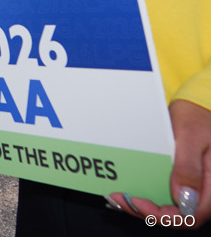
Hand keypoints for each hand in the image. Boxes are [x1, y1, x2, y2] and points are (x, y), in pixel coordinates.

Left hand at [107, 99, 210, 227]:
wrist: (196, 106)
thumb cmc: (197, 117)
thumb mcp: (191, 137)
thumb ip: (188, 167)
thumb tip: (182, 197)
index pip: (192, 214)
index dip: (164, 215)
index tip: (139, 202)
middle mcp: (203, 188)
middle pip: (178, 215)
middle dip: (147, 212)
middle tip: (121, 199)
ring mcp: (191, 185)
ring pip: (170, 207)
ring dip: (144, 206)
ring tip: (120, 196)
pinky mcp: (180, 179)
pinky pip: (165, 194)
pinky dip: (147, 196)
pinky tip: (130, 191)